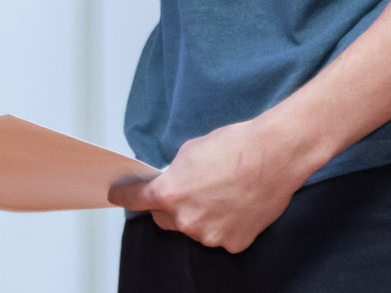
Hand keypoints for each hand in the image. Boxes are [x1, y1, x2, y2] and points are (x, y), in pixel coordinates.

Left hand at [105, 116, 313, 250]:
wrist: (274, 155)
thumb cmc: (235, 147)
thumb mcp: (189, 151)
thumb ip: (172, 174)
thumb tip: (168, 183)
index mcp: (171, 194)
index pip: (137, 200)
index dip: (124, 196)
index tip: (116, 196)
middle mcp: (187, 220)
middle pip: (164, 219)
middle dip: (169, 206)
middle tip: (188, 189)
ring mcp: (211, 236)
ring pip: (193, 229)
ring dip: (199, 216)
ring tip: (220, 193)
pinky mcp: (234, 243)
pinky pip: (218, 236)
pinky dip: (222, 224)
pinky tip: (235, 205)